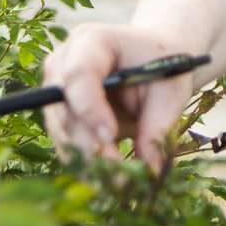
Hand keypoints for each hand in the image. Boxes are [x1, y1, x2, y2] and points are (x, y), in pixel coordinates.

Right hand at [40, 22, 197, 172]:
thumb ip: (158, 124)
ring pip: (61, 132)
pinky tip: (107, 182)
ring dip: (86, 161)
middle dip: (88, 144)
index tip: (111, 136)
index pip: (79, 73)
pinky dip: (86, 165)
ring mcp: (55, 90)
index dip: (90, 107)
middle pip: (64, 107)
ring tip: (117, 184)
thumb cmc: (161, 65)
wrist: (150, 61)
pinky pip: (66, 144)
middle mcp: (63, 63)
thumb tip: (149, 169)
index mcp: (91, 41)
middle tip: (117, 175)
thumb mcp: (170, 88)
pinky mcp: (59, 116)